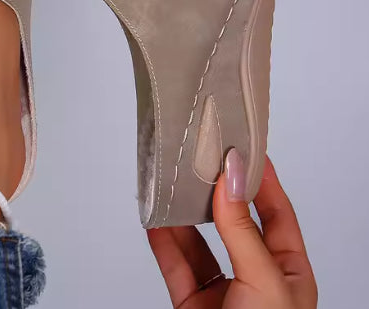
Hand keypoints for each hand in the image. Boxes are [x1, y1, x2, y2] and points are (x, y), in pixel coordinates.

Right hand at [148, 154, 316, 307]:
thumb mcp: (264, 281)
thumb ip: (241, 230)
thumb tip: (231, 178)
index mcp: (289, 273)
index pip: (277, 215)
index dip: (262, 181)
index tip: (245, 151)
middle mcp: (255, 278)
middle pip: (234, 224)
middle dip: (217, 194)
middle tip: (204, 161)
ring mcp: (223, 292)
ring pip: (199, 243)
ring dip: (183, 216)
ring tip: (174, 185)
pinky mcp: (192, 304)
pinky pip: (174, 265)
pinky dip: (162, 242)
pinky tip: (156, 220)